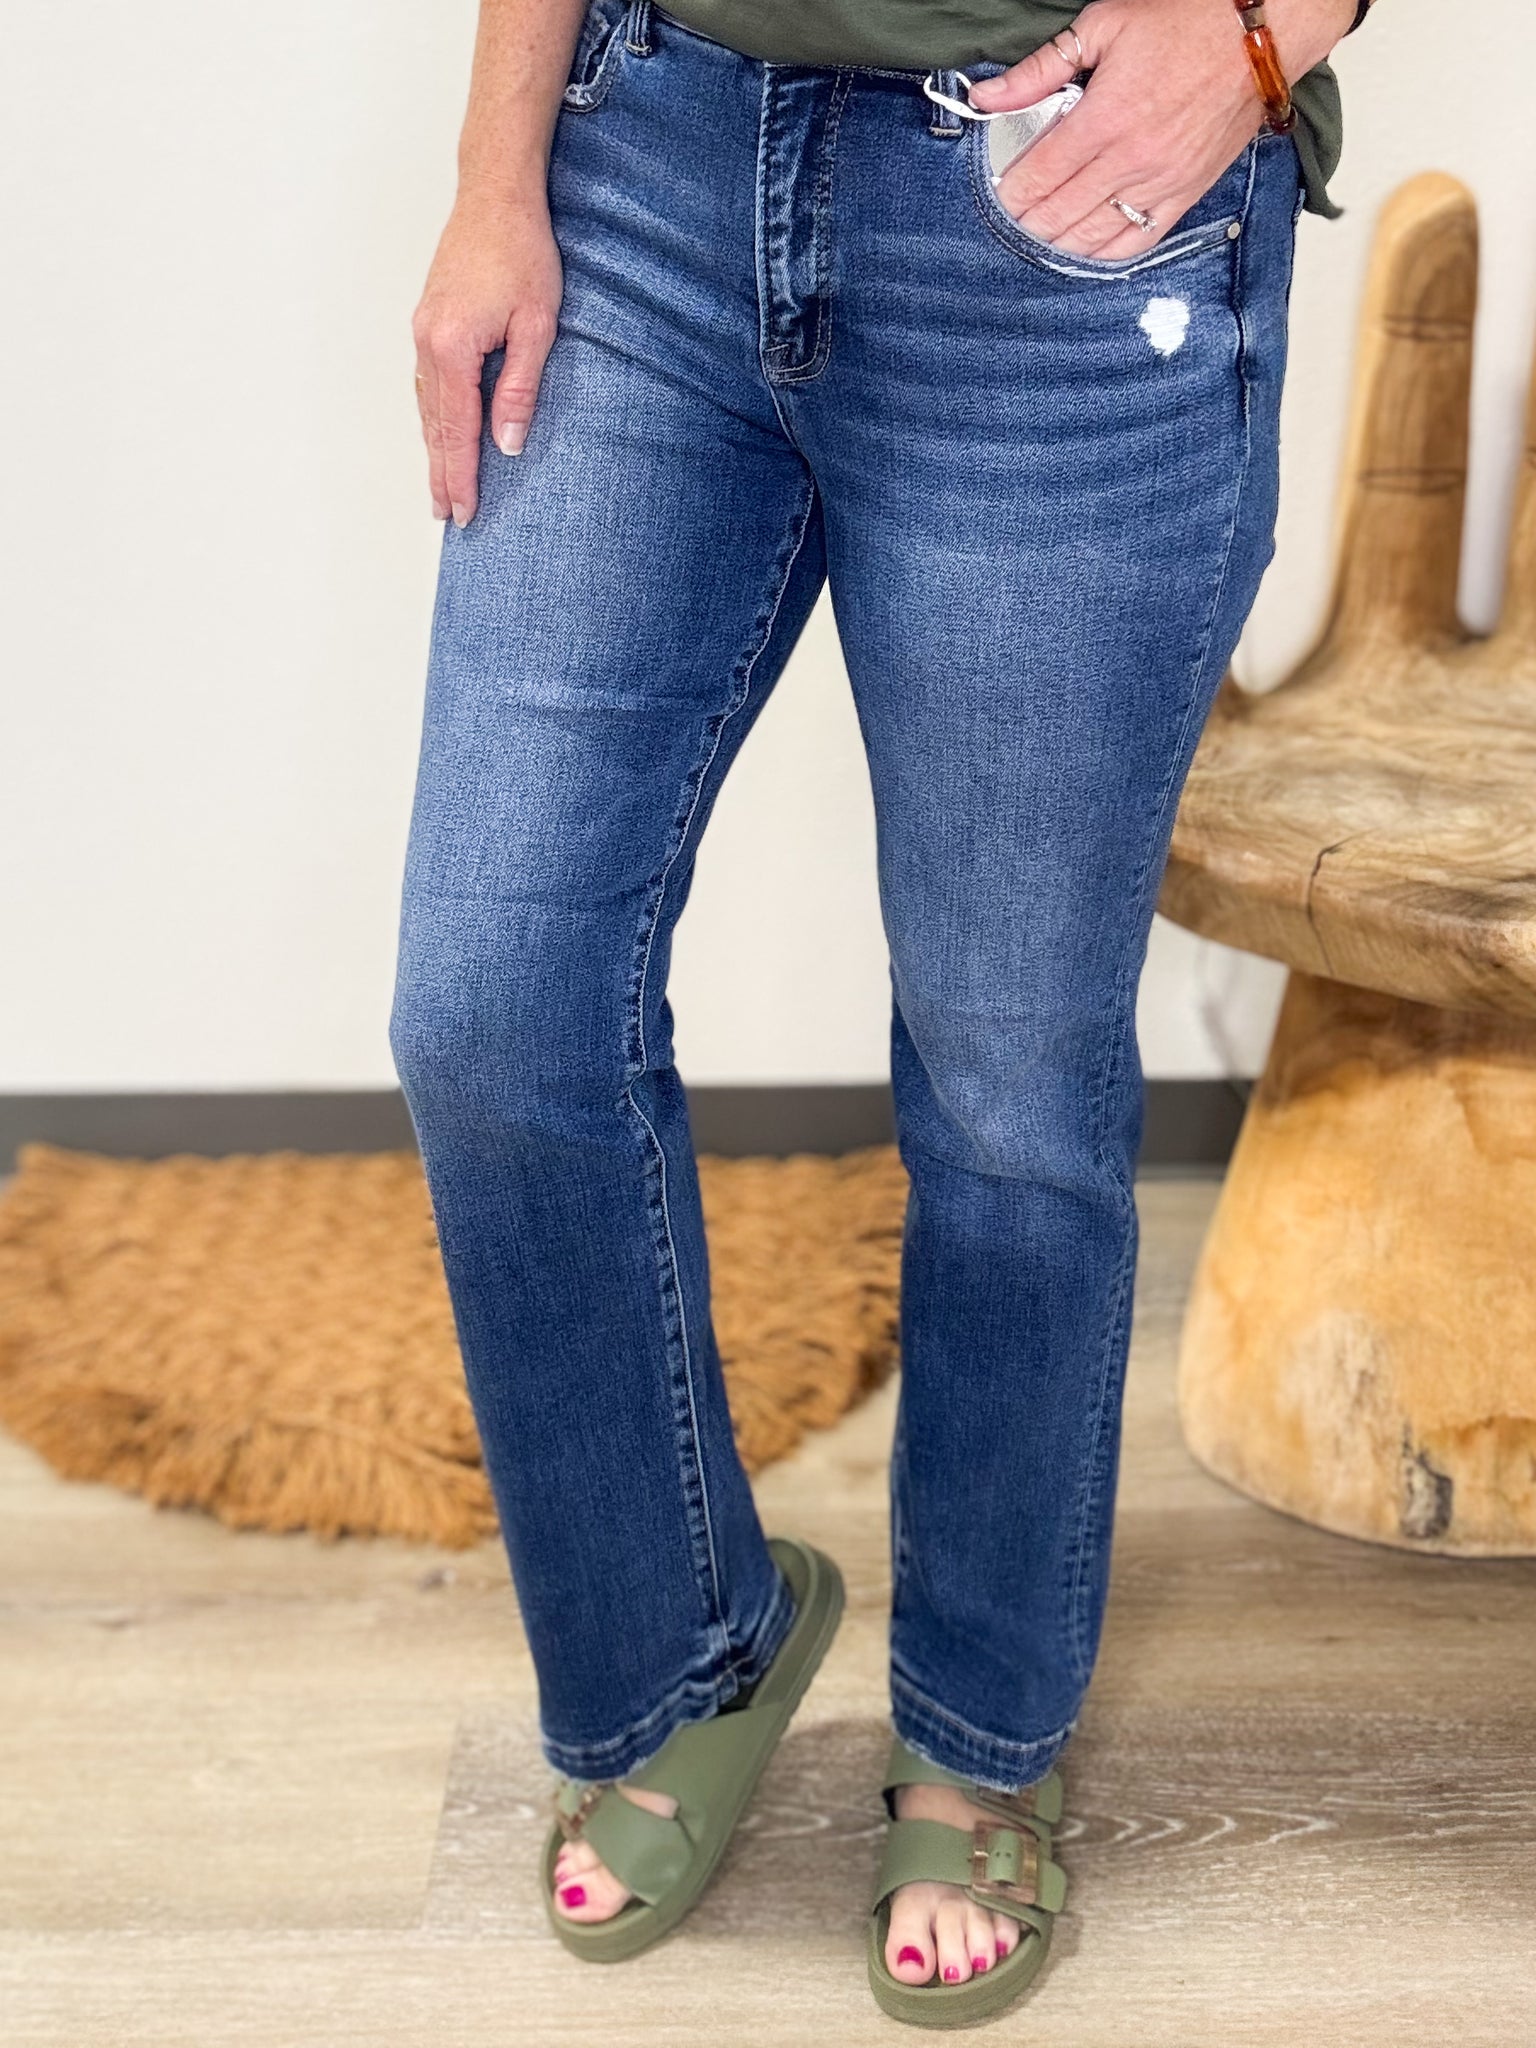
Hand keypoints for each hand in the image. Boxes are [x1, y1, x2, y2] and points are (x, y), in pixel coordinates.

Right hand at [412, 189, 562, 525]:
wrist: (495, 194)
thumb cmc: (522, 251)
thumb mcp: (537, 326)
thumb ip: (519, 390)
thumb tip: (508, 445)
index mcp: (452, 348)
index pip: (458, 431)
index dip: (462, 476)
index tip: (464, 511)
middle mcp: (427, 343)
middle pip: (434, 425)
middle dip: (441, 474)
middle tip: (446, 516)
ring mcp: (422, 331)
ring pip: (425, 406)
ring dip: (433, 449)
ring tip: (438, 487)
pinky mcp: (428, 320)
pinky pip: (425, 382)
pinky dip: (431, 416)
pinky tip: (437, 432)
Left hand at [969, 0, 1356, 258]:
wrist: (1259, 32)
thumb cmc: (1186, 20)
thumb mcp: (1103, 27)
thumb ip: (1039, 70)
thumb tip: (987, 97)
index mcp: (1105, 117)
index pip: (1039, 175)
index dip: (1010, 190)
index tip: (1001, 187)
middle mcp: (1131, 159)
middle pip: (1058, 214)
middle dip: (1027, 219)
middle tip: (1014, 213)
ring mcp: (1159, 184)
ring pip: (1091, 238)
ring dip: (1058, 240)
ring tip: (1041, 228)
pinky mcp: (1184, 196)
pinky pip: (1134, 243)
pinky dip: (1101, 250)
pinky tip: (1083, 242)